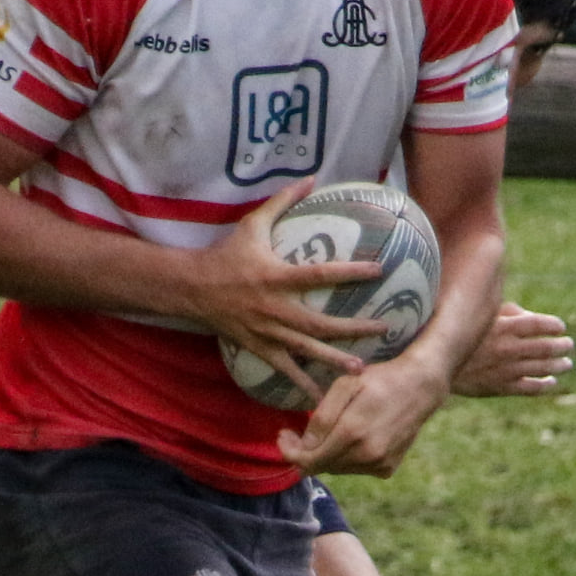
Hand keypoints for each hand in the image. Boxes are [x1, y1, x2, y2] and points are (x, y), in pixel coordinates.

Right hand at [184, 178, 386, 405]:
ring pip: (306, 349)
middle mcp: (275, 308)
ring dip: (334, 360)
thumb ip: (284, 201)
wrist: (192, 288)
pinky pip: (283, 369)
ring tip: (362, 369)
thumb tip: (312, 178)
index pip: (321, 275)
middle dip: (354, 327)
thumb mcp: (253, 224)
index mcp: (277, 277)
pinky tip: (320, 397)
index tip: (379, 270)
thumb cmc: (226, 254)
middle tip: (384, 330)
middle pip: (321, 322)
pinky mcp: (258, 348)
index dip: (351, 272)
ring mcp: (267, 332)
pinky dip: (301, 383)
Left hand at [276, 353, 445, 478]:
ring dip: (326, 454)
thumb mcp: (345, 386)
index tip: (283, 437)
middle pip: (321, 466)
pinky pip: (355, 469)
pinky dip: (346, 457)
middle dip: (304, 452)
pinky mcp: (388, 468)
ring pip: (337, 469)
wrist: (421, 386)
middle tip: (295, 434)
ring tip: (326, 433)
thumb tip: (304, 447)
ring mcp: (379, 464)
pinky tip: (351, 438)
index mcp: (352, 433)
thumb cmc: (379, 380)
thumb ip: (322, 418)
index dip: (289, 452)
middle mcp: (366, 455)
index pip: (308, 459)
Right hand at [449, 303, 572, 397]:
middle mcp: (508, 349)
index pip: (539, 324)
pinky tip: (551, 382)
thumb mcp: (481, 315)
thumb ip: (507, 312)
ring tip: (567, 363)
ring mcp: (506, 370)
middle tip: (568, 345)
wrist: (435, 365)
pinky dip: (544, 385)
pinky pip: (529, 388)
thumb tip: (530, 317)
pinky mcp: (500, 387)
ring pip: (542, 368)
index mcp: (504, 327)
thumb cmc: (458, 335)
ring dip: (558, 365)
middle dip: (561, 346)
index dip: (554, 325)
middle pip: (545, 347)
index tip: (560, 326)